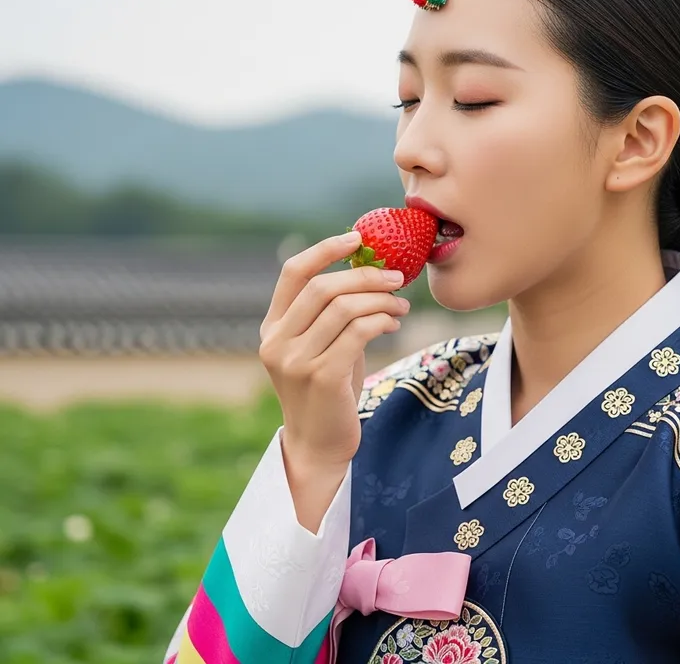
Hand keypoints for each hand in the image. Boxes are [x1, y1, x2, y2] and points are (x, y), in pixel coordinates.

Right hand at [259, 231, 409, 473]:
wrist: (320, 445)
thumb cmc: (327, 390)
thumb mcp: (320, 346)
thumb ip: (332, 313)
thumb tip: (370, 270)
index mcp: (272, 327)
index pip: (293, 273)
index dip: (326, 249)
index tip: (357, 238)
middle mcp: (277, 341)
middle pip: (323, 287)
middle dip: (365, 277)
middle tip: (396, 279)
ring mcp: (295, 361)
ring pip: (345, 309)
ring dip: (381, 301)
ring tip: (401, 307)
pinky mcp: (322, 377)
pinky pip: (358, 333)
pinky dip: (381, 321)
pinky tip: (393, 325)